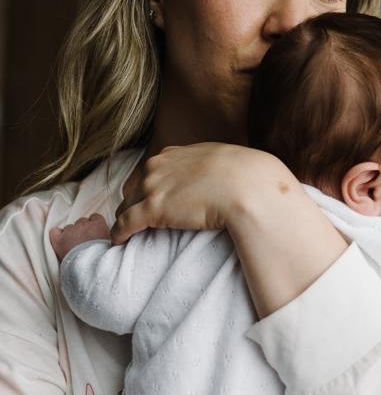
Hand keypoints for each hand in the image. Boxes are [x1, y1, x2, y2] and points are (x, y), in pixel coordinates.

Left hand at [49, 214, 110, 262]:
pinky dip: (57, 236)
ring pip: (69, 228)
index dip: (94, 226)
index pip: (95, 217)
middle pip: (81, 222)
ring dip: (71, 235)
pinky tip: (61, 242)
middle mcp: (84, 224)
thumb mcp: (115, 246)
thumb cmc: (105, 260)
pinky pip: (55, 232)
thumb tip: (113, 239)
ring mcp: (70, 231)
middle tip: (85, 243)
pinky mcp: (59, 240)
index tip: (95, 234)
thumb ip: (112, 238)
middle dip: (83, 231)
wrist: (92, 269)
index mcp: (99, 225)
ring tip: (75, 248)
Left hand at [111, 144, 287, 243]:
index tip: (154, 199)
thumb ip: (210, 165)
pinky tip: (119, 240)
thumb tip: (220, 175)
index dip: (151, 187)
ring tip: (126, 231)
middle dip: (136, 202)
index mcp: (172, 154)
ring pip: (127, 205)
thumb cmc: (243, 174)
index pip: (151, 172)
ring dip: (126, 217)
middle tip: (139, 218)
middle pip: (135, 188)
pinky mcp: (153, 209)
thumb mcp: (222, 159)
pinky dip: (120, 232)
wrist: (246, 185)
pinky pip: (126, 222)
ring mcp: (153, 187)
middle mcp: (157, 167)